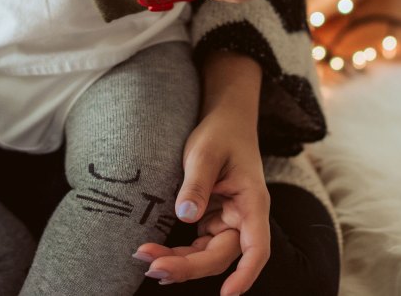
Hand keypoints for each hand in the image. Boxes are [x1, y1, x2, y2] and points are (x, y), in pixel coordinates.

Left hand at [133, 110, 269, 294]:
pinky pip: (195, 246)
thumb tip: (185, 216)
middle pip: (221, 256)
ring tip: (144, 257)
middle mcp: (243, 219)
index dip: (245, 274)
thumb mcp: (205, 152)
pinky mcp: (211, 222)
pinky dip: (176, 251)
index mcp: (252, 203)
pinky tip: (153, 252)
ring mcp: (227, 222)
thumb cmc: (220, 133)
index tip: (228, 295)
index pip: (256, 248)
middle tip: (153, 267)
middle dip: (188, 267)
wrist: (225, 121)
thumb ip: (196, 184)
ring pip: (206, 255)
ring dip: (178, 262)